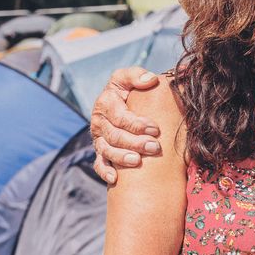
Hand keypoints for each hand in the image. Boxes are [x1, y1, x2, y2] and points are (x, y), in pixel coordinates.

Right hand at [90, 67, 161, 183]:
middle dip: (134, 142)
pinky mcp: (100, 151)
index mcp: (105, 102)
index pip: (119, 116)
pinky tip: (115, 179)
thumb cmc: (129, 89)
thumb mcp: (128, 77)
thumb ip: (136, 75)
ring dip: (122, 157)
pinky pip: (99, 163)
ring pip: (107, 150)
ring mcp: (99, 138)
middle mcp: (99, 121)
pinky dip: (105, 172)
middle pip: (114, 135)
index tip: (155, 128)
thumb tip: (151, 79)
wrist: (124, 103)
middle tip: (154, 147)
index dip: (136, 123)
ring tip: (138, 162)